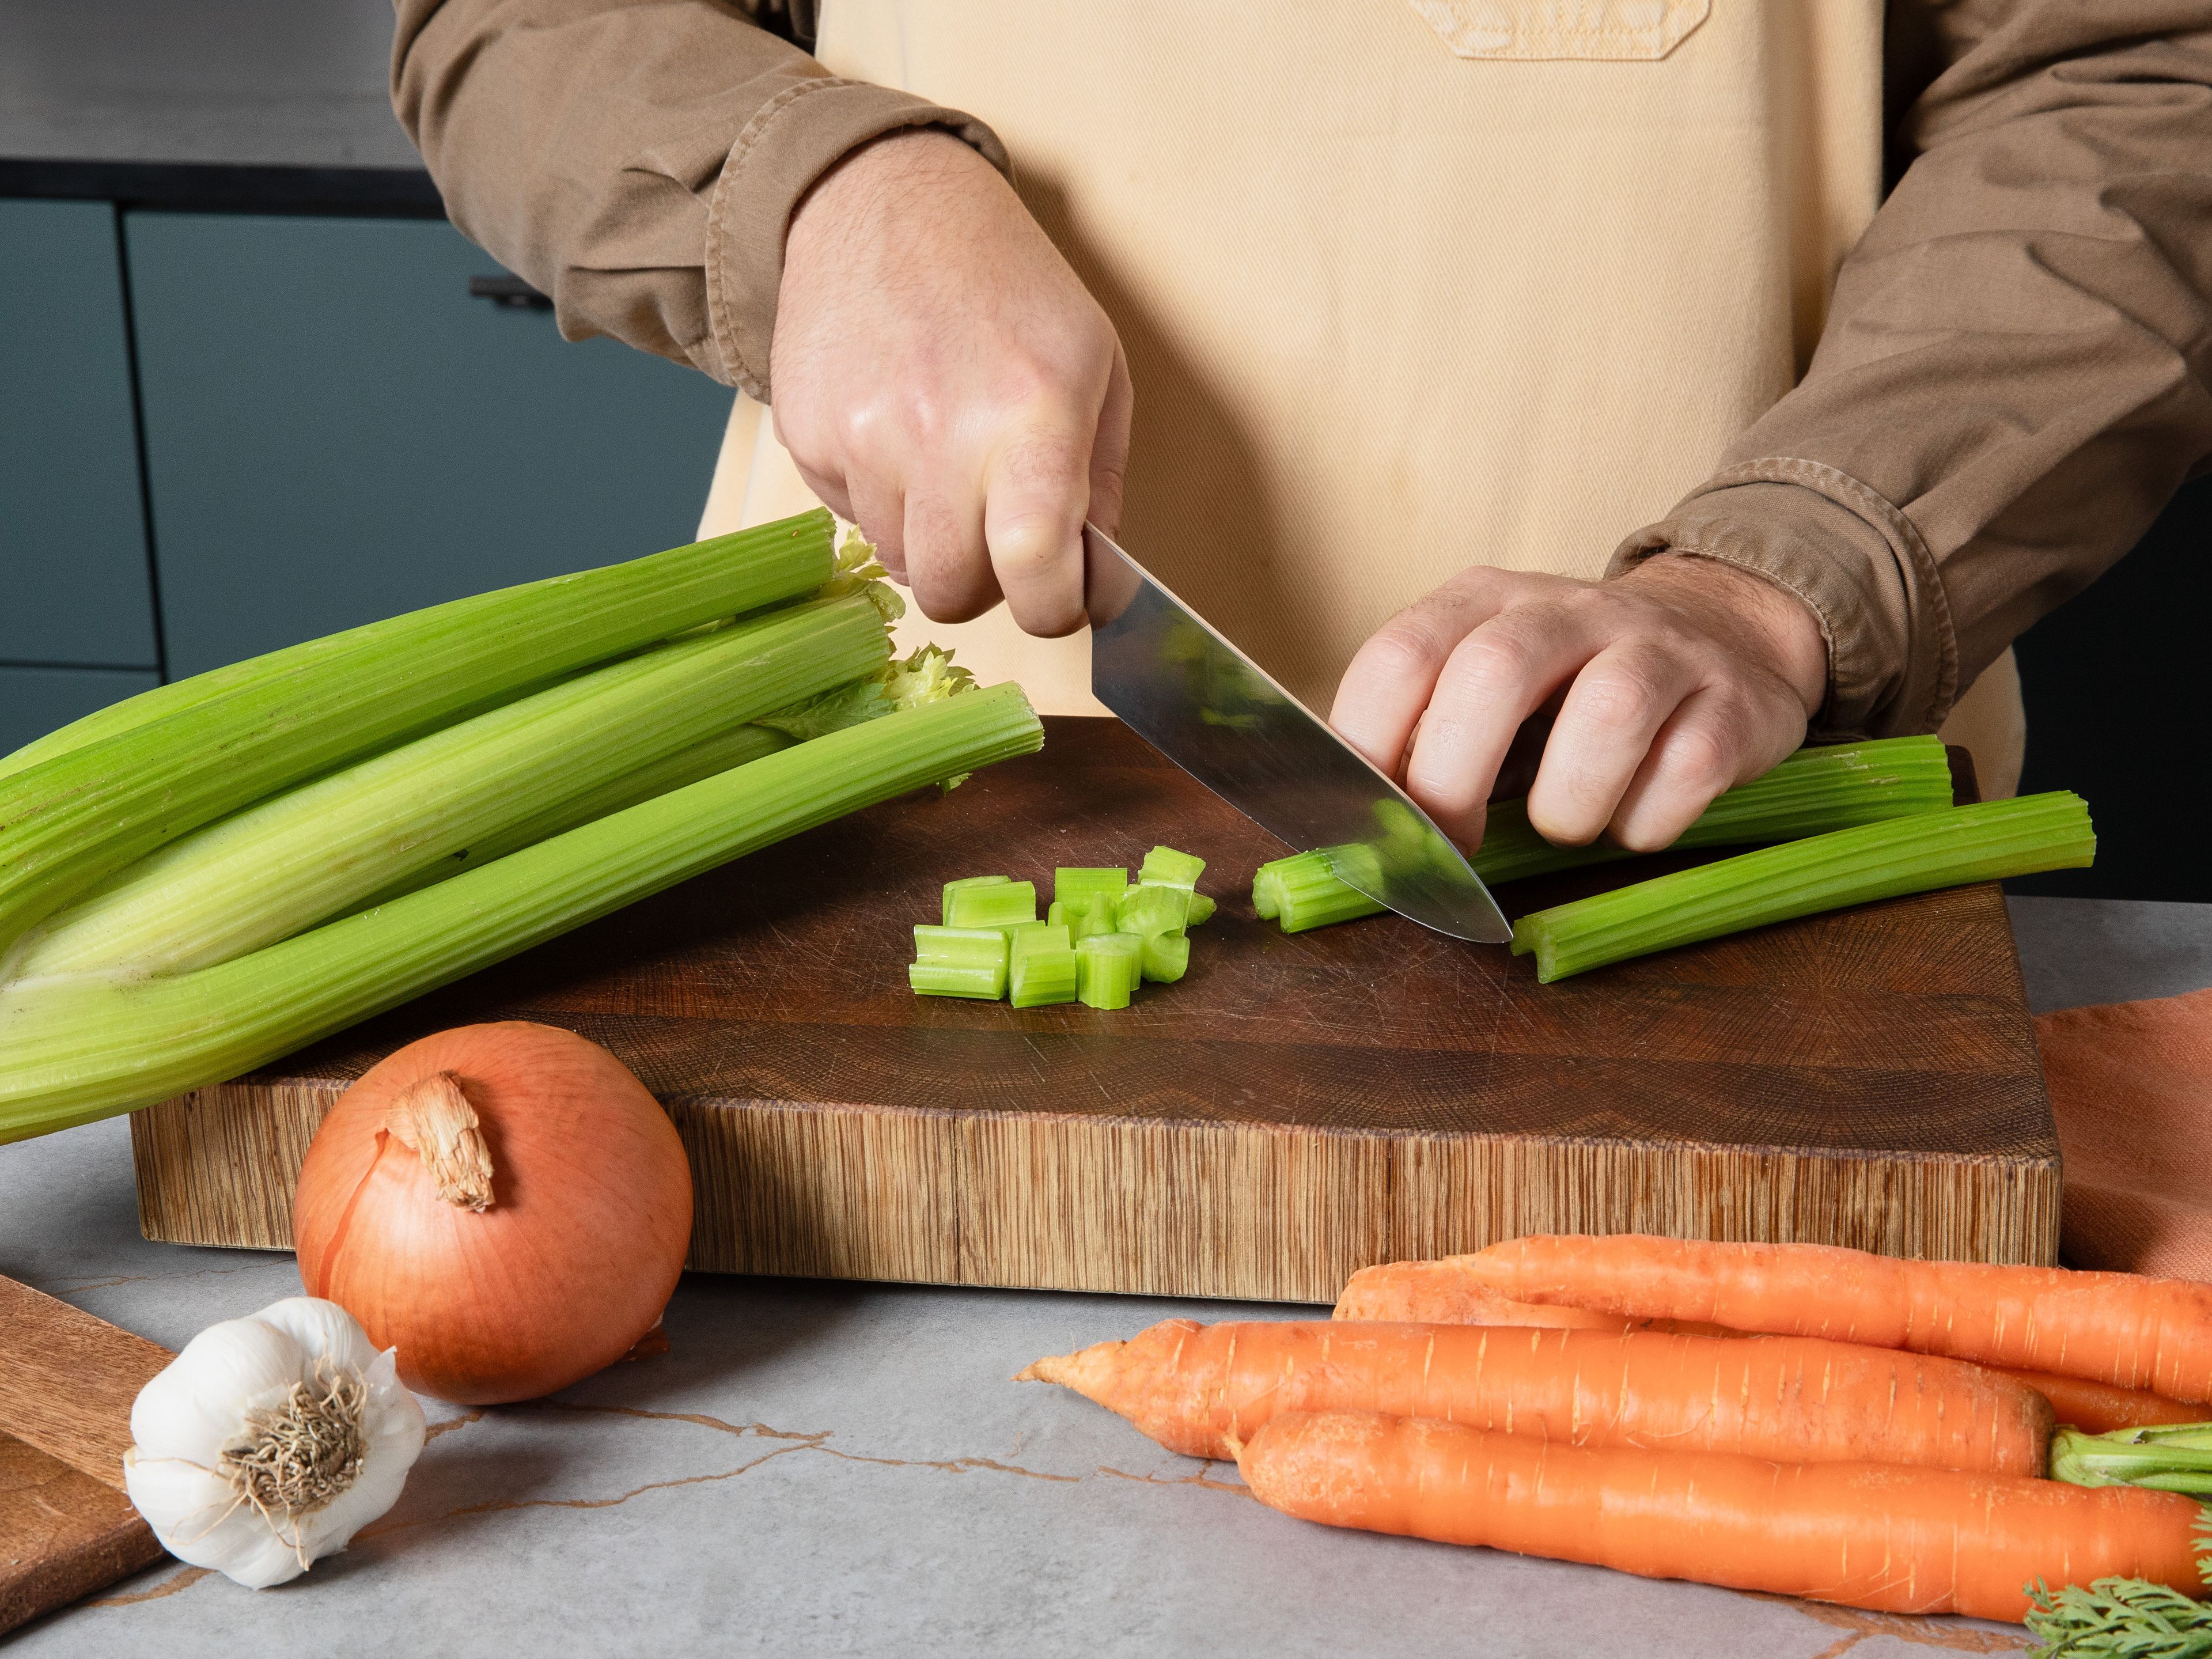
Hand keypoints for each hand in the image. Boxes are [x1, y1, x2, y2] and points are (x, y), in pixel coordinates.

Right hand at [770, 129, 1131, 635]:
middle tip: (1000, 536)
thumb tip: (1095, 578)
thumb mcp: (1094, 362)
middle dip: (985, 584)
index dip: (1058, 609)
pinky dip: (880, 500)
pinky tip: (896, 430)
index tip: (1067, 597)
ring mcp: (862, 436)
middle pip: (952, 594)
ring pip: (900, 564)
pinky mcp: (807, 436)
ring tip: (946, 462)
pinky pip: (850, 519)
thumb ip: (1102, 482)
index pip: (1035, 571)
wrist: (879, 199)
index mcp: (1033, 414)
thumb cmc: (1004, 283)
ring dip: (932, 539)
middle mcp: (941, 432)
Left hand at [1329, 556, 1828, 852]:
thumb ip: (1419, 739)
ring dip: (1568, 804)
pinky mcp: (1733, 699)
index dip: (1369, 749)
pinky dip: (1649, 820)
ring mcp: (1658, 647)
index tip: (1373, 822)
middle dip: (1454, 780)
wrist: (1720, 635)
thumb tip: (1357, 832)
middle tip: (1454, 847)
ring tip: (1565, 823)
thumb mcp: (1481, 688)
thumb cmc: (1568, 689)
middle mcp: (1568, 608)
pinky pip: (1685, 769)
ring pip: (1605, 715)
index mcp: (1483, 601)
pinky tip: (1636, 818)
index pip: (1399, 657)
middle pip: (1493, 673)